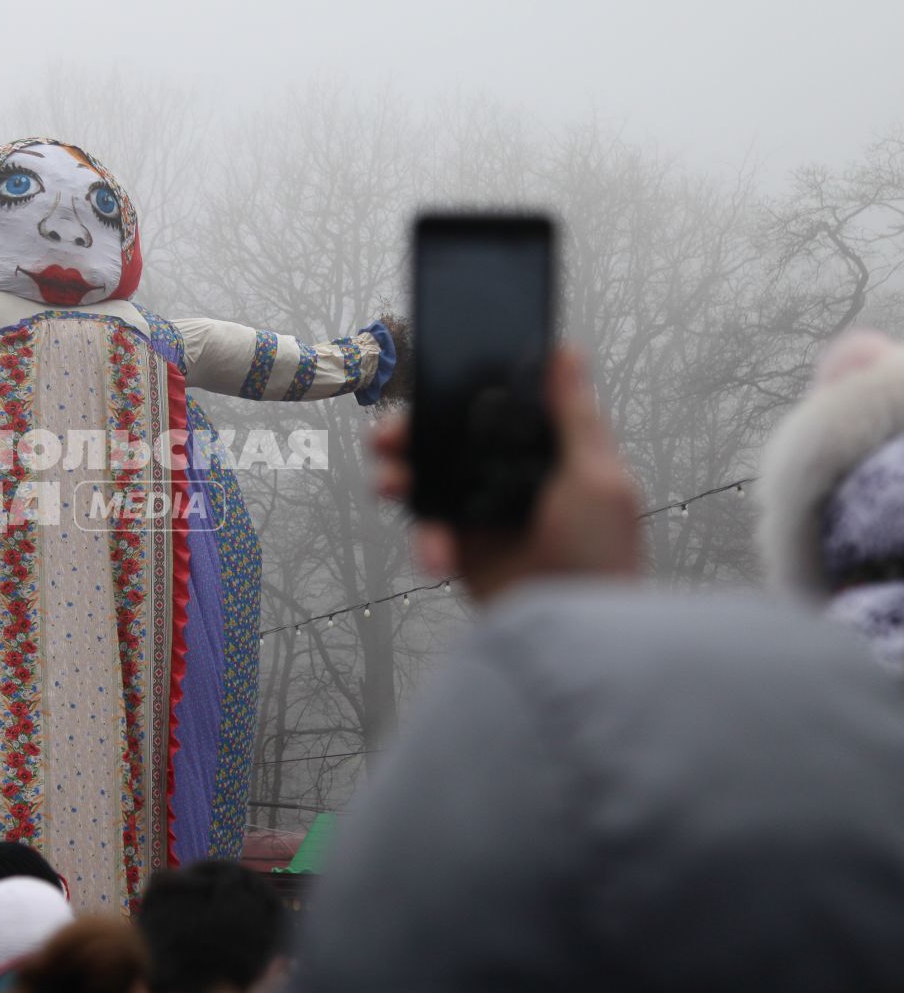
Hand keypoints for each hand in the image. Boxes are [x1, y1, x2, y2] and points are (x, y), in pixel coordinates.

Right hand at [369, 346, 641, 604]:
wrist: (571, 639)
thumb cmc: (603, 562)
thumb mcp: (598, 478)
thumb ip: (575, 416)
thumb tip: (568, 353)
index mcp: (550, 454)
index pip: (499, 409)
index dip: (463, 394)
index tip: (433, 382)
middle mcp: (514, 479)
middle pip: (452, 442)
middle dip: (413, 436)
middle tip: (389, 436)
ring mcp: (487, 515)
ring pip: (430, 482)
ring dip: (402, 479)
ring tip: (390, 484)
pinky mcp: (466, 551)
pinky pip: (429, 532)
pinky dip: (424, 540)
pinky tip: (436, 552)